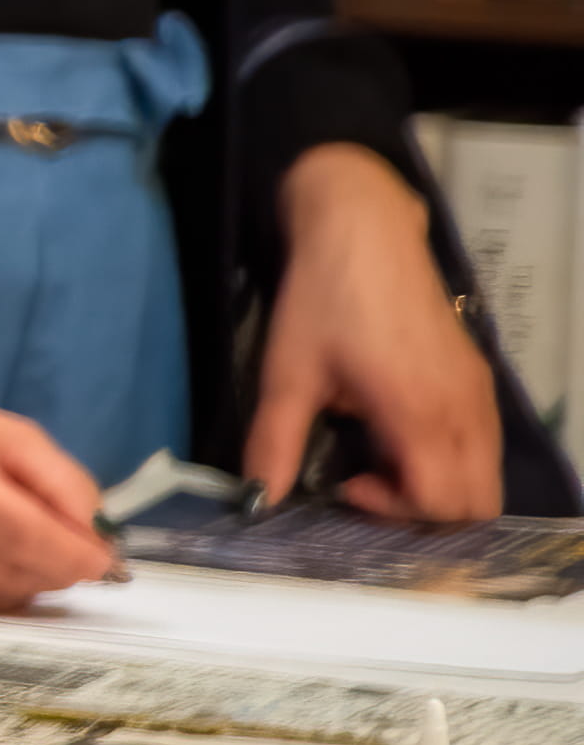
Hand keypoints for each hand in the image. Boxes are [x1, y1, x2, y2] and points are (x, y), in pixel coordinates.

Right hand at [0, 347, 118, 607]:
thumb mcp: (4, 431)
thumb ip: (60, 479)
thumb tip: (97, 534)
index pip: (22, 534)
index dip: (72, 556)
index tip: (103, 559)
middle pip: (8, 572)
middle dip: (55, 570)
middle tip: (70, 553)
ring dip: (24, 583)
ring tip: (28, 554)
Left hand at [250, 148, 511, 522]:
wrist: (364, 230)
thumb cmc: (323, 300)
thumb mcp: (286, 374)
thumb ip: (275, 443)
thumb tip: (257, 500)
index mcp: (421, 413)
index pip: (444, 504)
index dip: (395, 512)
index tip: (347, 485)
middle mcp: (466, 409)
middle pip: (477, 504)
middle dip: (424, 513)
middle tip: (367, 485)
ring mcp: (479, 393)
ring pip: (486, 476)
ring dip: (438, 486)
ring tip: (378, 460)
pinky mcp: (478, 378)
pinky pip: (484, 445)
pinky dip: (451, 460)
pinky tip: (398, 435)